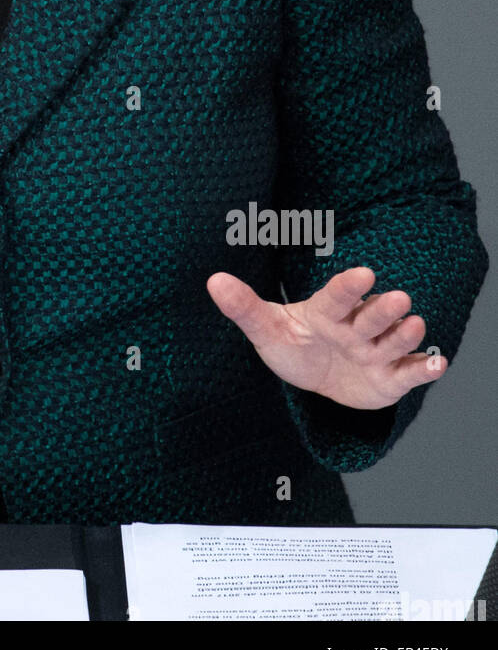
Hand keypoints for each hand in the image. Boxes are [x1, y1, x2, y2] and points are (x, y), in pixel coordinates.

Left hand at [206, 265, 445, 409]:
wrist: (317, 376)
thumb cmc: (292, 344)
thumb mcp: (266, 329)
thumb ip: (243, 307)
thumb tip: (213, 280)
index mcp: (326, 312)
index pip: (337, 295)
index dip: (349, 285)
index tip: (363, 272)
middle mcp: (355, 327)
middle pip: (370, 316)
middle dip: (383, 309)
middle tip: (400, 298)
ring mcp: (375, 351)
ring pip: (392, 340)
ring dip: (404, 334)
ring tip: (415, 324)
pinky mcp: (391, 377)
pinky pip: (410, 372)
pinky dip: (425, 368)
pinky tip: (437, 364)